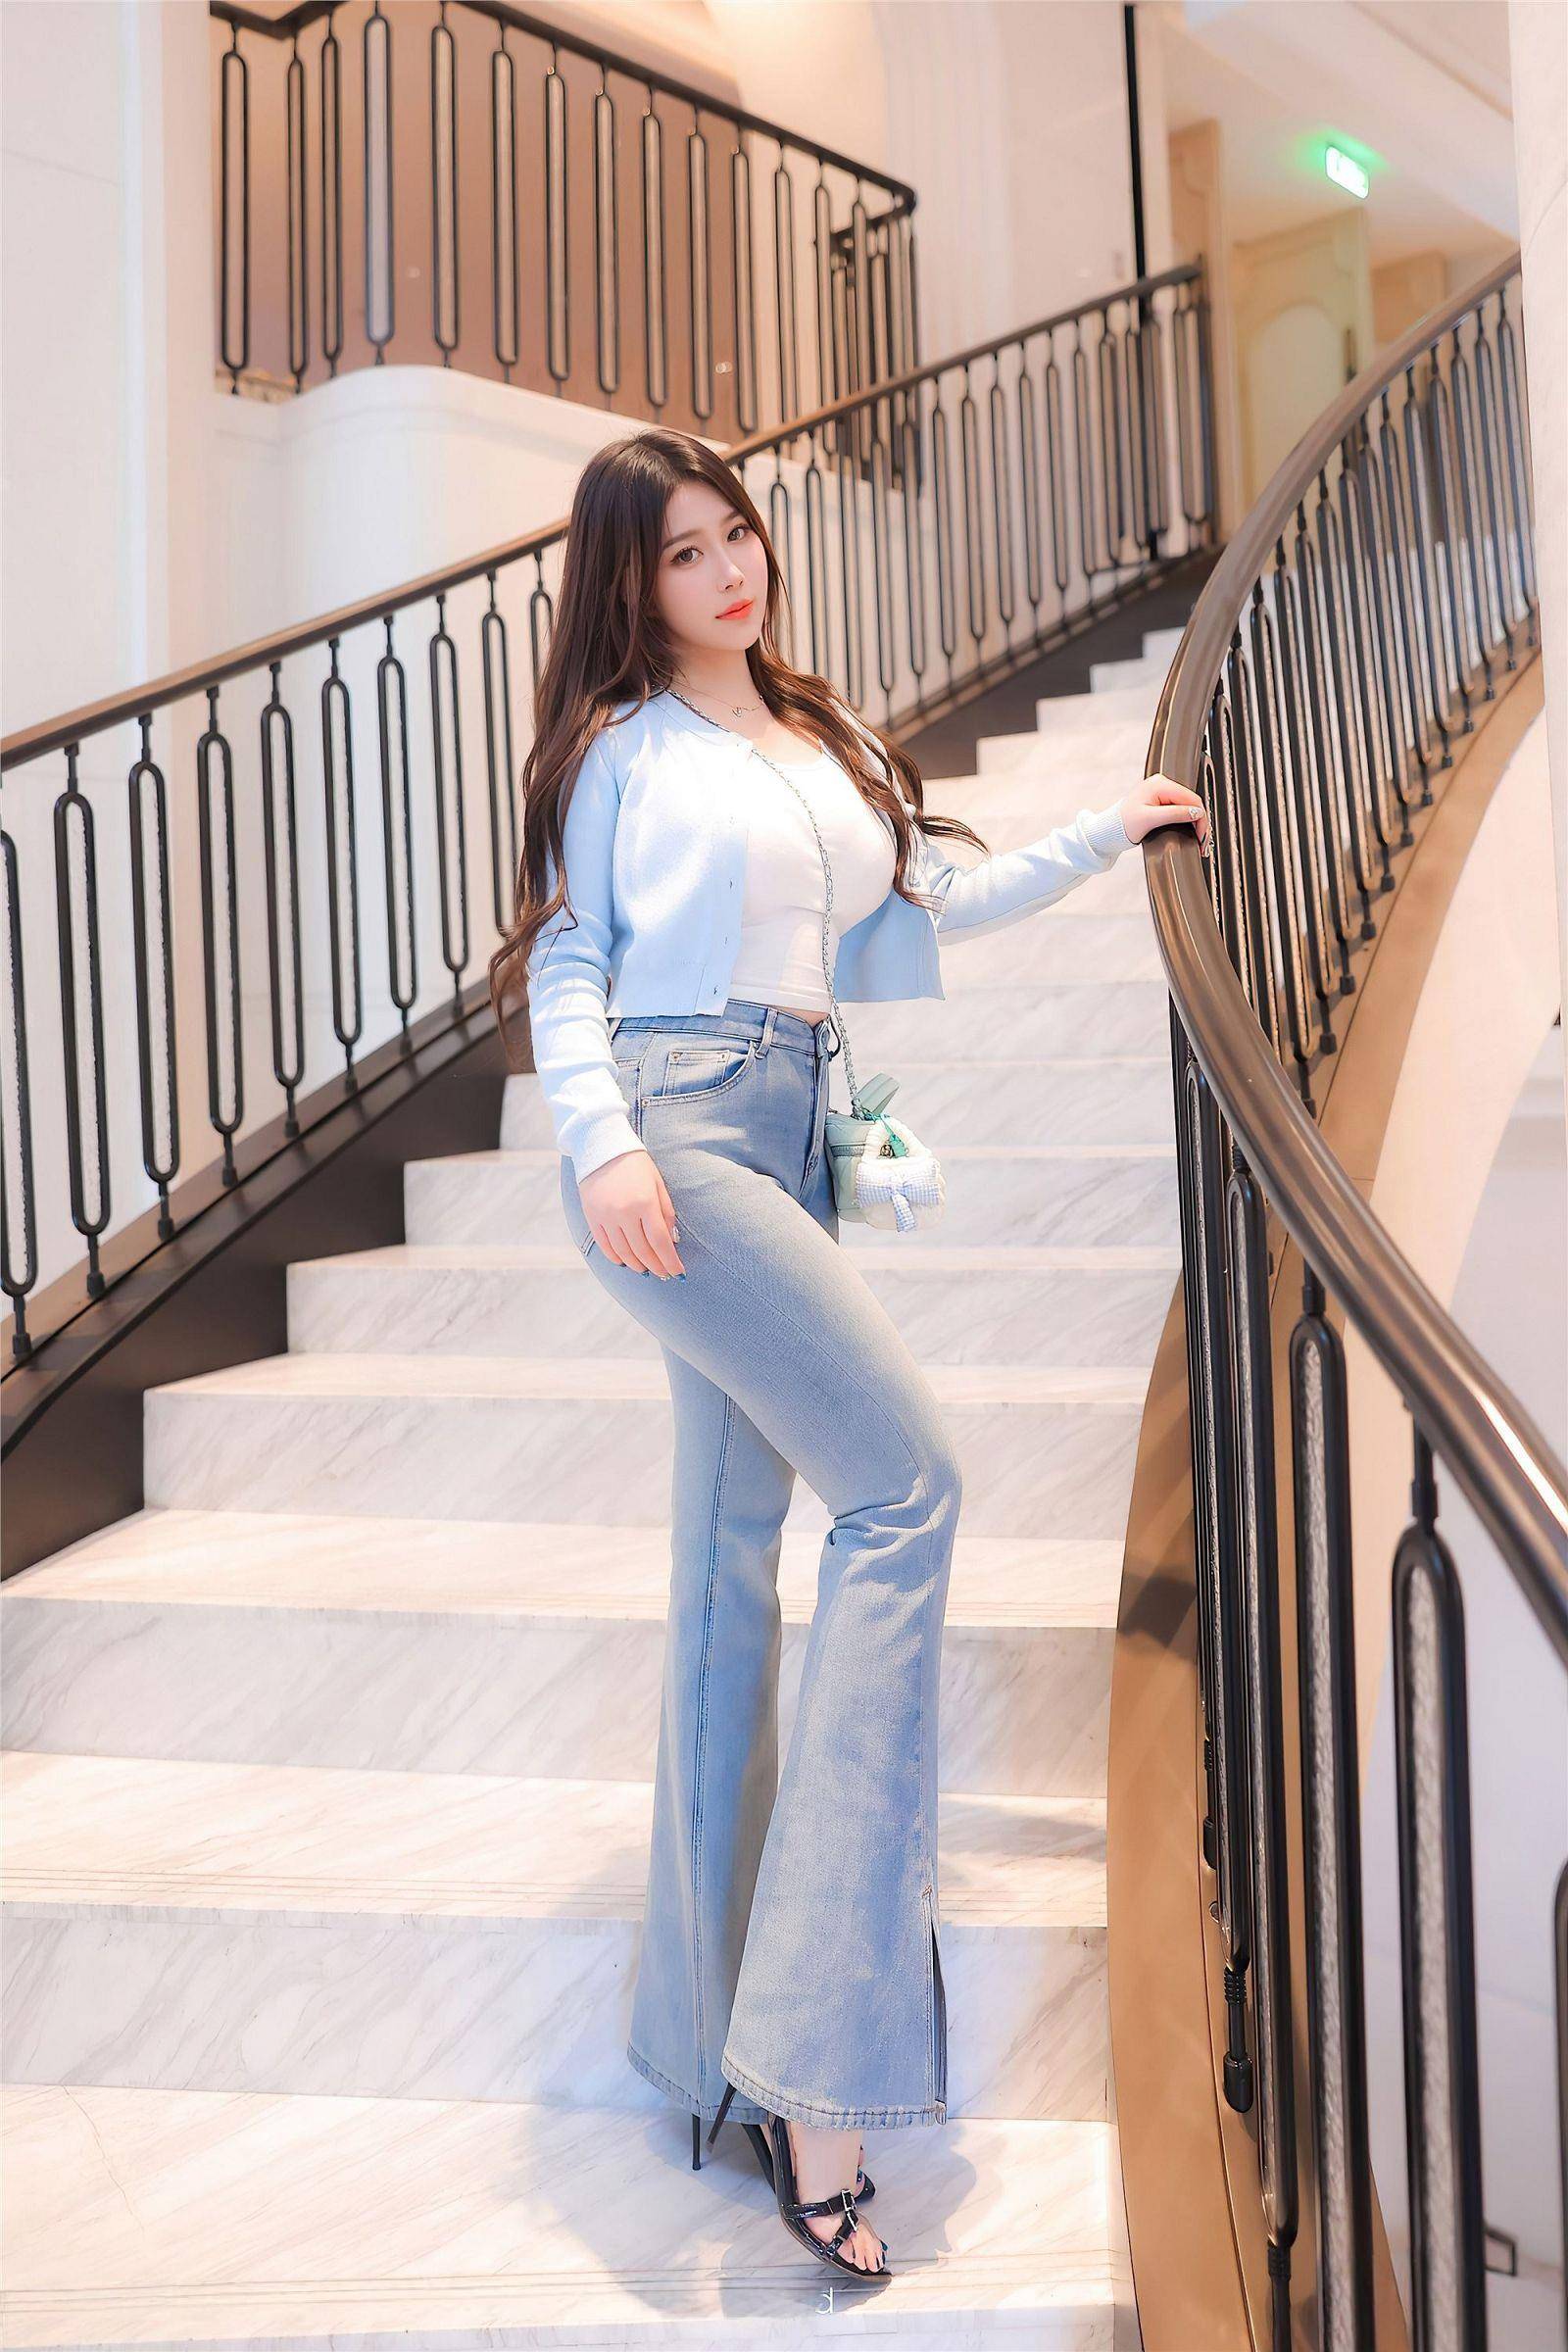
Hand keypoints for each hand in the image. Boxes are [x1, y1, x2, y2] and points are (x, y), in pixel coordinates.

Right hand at [579, 1146, 685, 1275]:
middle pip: (643, 1251)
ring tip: (647, 1270)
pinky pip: (605, 1246)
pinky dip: (616, 1258)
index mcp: (645, 1203)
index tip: (679, 1272)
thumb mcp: (658, 1184)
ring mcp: (606, 1217)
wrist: (602, 1148)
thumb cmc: (636, 1165)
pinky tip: (625, 1263)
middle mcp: (624, 1213)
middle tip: (665, 1274)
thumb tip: (672, 1240)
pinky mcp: (591, 1217)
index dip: (671, 1261)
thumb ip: (666, 1213)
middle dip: (657, 1266)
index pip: (660, 1242)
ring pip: (624, 1252)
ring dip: (638, 1265)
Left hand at [1118, 771, 1210, 854]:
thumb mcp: (1150, 820)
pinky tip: (1191, 830)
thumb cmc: (1123, 824)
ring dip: (1195, 822)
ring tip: (1199, 838)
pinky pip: (1180, 808)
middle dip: (1200, 822)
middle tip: (1202, 841)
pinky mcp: (1161, 799)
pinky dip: (1187, 820)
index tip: (1202, 836)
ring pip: (1188, 805)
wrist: (1110, 830)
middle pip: (1191, 802)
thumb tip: (1197, 812)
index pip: (1191, 799)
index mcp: (1160, 784)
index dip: (1200, 818)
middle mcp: (1162, 783)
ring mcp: (1162, 791)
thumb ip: (1175, 814)